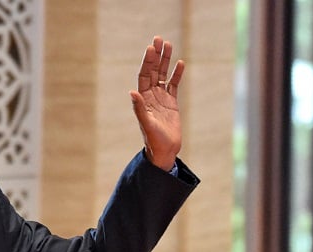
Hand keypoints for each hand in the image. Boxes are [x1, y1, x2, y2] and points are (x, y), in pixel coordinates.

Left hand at [130, 36, 184, 170]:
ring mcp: (161, 98)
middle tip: (159, 39)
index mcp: (143, 99)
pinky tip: (180, 64)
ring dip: (165, 61)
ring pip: (163, 75)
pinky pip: (174, 85)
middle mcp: (151, 96)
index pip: (144, 75)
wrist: (164, 151)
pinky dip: (176, 75)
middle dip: (156, 56)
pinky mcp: (172, 103)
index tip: (150, 48)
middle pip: (153, 71)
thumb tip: (132, 92)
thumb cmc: (154, 140)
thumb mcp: (146, 124)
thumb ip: (139, 108)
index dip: (147, 62)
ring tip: (169, 44)